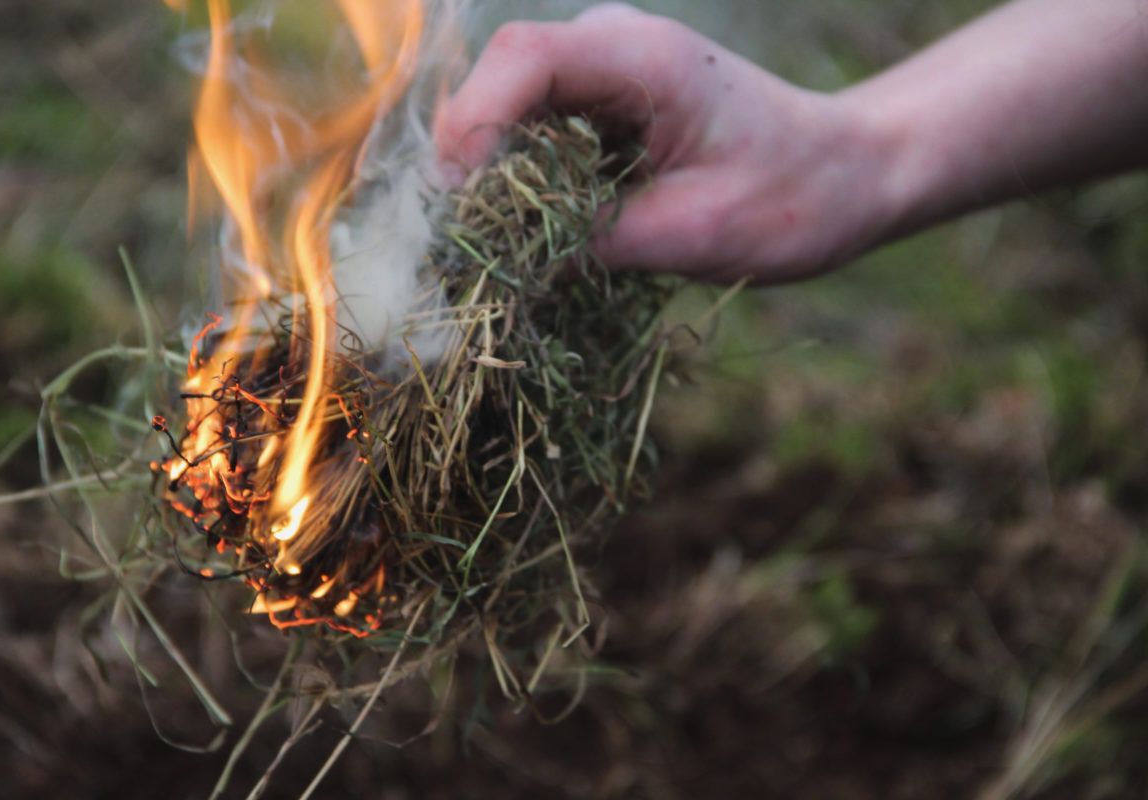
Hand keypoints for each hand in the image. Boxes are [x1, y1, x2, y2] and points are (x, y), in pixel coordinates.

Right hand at [434, 4, 895, 284]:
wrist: (846, 174)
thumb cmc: (791, 201)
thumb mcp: (690, 235)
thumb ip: (589, 241)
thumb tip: (501, 262)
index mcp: (646, 59)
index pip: (523, 59)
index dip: (473, 124)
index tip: (462, 202)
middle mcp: (614, 46)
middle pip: (499, 79)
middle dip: (470, 158)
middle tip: (467, 242)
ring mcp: (604, 69)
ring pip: (508, 106)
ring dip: (491, 173)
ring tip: (497, 243)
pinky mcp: (603, 101)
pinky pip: (536, 129)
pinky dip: (520, 178)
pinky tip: (531, 228)